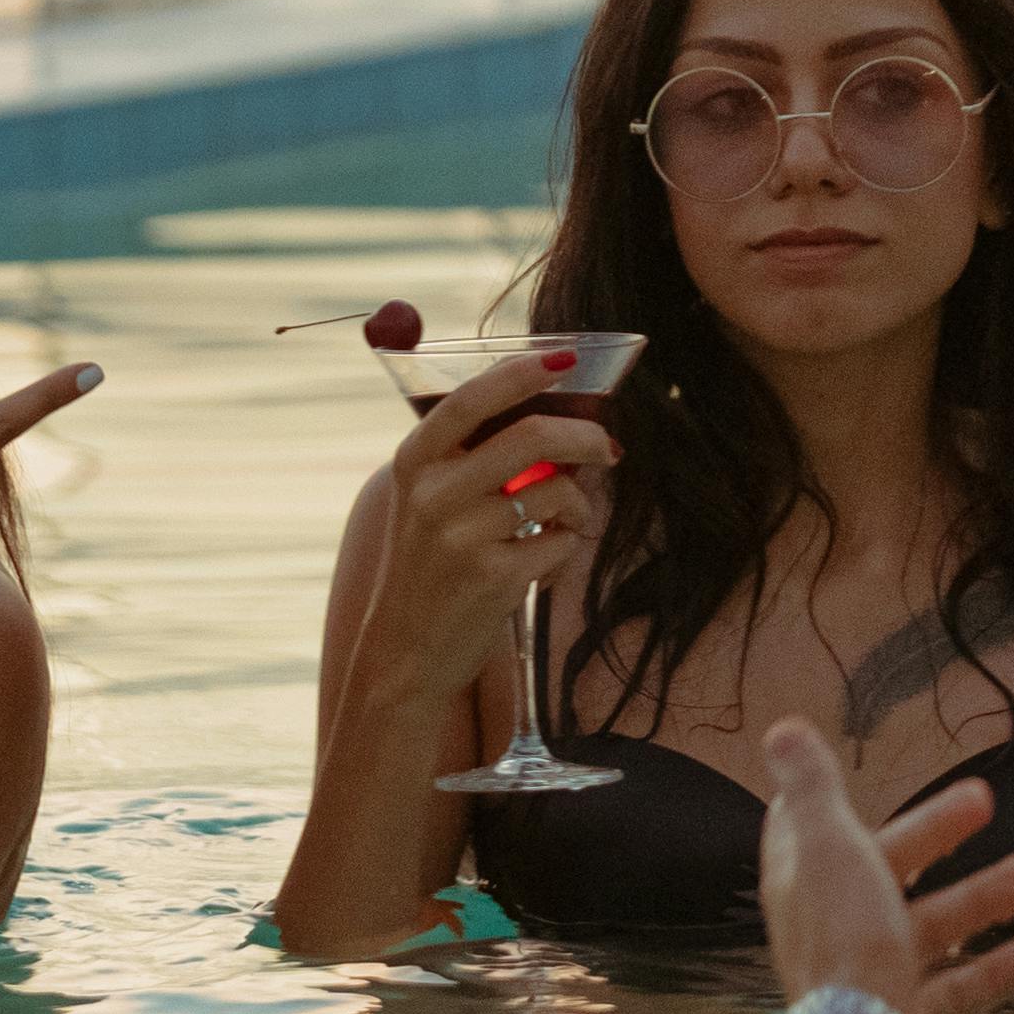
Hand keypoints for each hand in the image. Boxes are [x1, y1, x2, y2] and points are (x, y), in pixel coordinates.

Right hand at [345, 344, 621, 717]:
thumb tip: (560, 420)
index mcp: (414, 463)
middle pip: (533, 437)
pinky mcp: (494, 577)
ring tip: (558, 526)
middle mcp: (433, 494)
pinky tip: (537, 568)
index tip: (564, 360)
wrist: (404, 653)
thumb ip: (476, 460)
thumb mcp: (430, 503)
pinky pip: (562, 542)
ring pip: (558, 491)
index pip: (470, 399)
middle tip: (609, 447)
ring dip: (577, 507)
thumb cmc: (430, 568)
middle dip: (587, 437)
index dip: (520, 373)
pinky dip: (563, 551)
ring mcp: (462, 536)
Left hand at [755, 719, 1013, 1013]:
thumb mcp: (827, 845)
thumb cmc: (844, 938)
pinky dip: (994, 966)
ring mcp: (870, 972)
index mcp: (805, 880)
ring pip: (930, 924)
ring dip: (979, 896)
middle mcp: (831, 926)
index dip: (836, 798)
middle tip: (986, 801)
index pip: (810, 827)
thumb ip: (811, 788)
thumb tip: (782, 728)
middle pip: (888, 867)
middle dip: (937, 832)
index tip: (853, 774)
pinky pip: (956, 985)